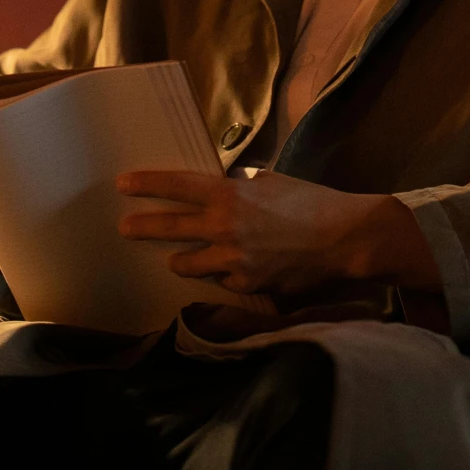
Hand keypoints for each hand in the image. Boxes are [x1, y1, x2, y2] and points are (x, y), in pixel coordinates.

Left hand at [116, 167, 442, 297]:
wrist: (347, 238)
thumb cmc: (314, 202)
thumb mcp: (274, 183)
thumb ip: (244, 189)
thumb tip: (230, 191)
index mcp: (230, 194)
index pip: (178, 185)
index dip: (147, 184)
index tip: (123, 183)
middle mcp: (225, 228)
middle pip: (171, 228)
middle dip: (143, 227)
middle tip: (124, 227)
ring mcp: (234, 261)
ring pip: (190, 264)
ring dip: (180, 261)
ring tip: (173, 259)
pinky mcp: (250, 286)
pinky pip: (224, 282)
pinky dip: (223, 276)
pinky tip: (226, 274)